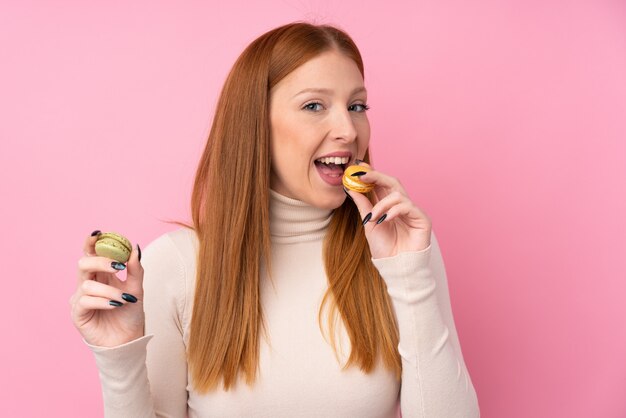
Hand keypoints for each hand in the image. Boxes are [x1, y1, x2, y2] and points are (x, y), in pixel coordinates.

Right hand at [70, 231, 144, 346]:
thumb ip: (135, 270)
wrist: (129, 340)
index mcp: (101, 274)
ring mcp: (80, 298)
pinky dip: (103, 301)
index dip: (91, 242)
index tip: (99, 233)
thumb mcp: (137, 289)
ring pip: (87, 283)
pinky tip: (115, 305)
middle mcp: (88, 283)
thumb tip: (135, 248)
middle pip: (83, 262)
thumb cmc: (130, 314)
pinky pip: (85, 300)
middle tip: (118, 266)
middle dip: (101, 261)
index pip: (91, 253)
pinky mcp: (77, 314)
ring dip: (109, 290)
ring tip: (125, 299)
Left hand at [344, 163, 431, 258]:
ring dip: (382, 204)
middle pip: (392, 182)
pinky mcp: (422, 219)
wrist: (395, 267)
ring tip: (374, 218)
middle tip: (362, 175)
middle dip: (376, 176)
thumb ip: (363, 205)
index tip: (357, 168)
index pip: (381, 185)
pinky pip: (408, 206)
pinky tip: (385, 220)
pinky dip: (394, 211)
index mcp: (389, 206)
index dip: (371, 175)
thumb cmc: (384, 248)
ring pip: (398, 194)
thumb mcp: (369, 224)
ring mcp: (413, 211)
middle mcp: (401, 206)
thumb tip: (350, 187)